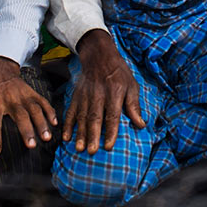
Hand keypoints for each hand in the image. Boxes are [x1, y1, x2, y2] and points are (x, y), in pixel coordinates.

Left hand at [0, 56, 56, 154]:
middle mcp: (9, 98)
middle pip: (19, 115)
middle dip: (26, 130)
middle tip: (31, 145)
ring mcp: (22, 94)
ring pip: (34, 109)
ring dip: (41, 123)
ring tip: (46, 138)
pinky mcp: (31, 92)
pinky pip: (43, 102)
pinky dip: (50, 112)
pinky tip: (55, 123)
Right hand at [64, 30, 144, 153]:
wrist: (99, 55)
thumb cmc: (119, 73)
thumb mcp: (132, 85)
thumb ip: (134, 105)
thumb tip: (141, 125)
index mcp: (114, 92)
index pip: (112, 115)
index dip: (110, 131)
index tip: (108, 146)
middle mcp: (98, 94)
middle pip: (95, 118)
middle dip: (92, 135)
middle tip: (91, 151)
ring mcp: (85, 95)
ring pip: (82, 117)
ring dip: (80, 133)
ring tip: (79, 148)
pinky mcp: (76, 95)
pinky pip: (71, 111)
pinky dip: (68, 124)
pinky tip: (66, 137)